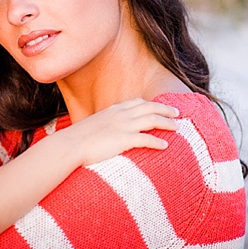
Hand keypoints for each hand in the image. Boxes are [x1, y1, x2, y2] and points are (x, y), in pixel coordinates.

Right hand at [59, 99, 178, 166]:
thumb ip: (105, 125)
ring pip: (152, 120)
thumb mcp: (94, 125)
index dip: (152, 104)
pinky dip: (157, 142)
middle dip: (166, 109)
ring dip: (167, 123)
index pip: (138, 102)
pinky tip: (165, 146)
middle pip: (150, 108)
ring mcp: (123, 126)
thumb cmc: (77, 139)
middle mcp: (121, 115)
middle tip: (177, 113)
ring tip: (177, 128)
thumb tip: (109, 132)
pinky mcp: (123, 140)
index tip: (161, 107)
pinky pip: (146, 139)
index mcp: (114, 110)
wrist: (69, 145)